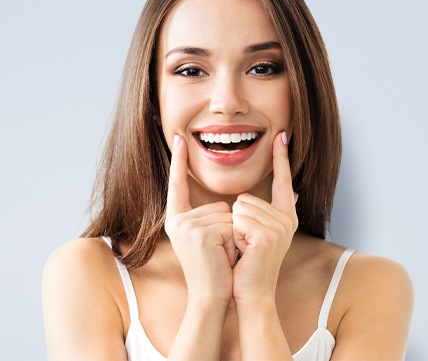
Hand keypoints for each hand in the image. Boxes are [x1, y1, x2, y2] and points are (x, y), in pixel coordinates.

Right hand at [165, 135, 234, 304]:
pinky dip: (233, 241)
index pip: (178, 185)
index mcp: (178, 219)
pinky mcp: (198, 233)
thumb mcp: (211, 237)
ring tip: (220, 255)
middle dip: (228, 228)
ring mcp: (186, 226)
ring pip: (227, 214)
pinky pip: (230, 224)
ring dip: (232, 236)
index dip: (179, 161)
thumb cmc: (215, 266)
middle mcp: (177, 220)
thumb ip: (217, 216)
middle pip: (219, 205)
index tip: (178, 138)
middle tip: (218, 251)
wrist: (212, 296)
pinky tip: (222, 257)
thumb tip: (242, 201)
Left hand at [232, 132, 297, 303]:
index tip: (281, 134)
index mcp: (286, 215)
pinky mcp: (266, 236)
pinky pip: (237, 219)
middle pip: (246, 197)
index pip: (283, 179)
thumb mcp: (264, 233)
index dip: (281, 157)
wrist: (251, 292)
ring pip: (239, 207)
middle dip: (237, 220)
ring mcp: (279, 227)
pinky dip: (234, 235)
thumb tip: (296, 191)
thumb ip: (275, 211)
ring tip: (244, 248)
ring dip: (234, 229)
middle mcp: (287, 219)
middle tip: (246, 244)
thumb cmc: (250, 262)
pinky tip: (243, 252)